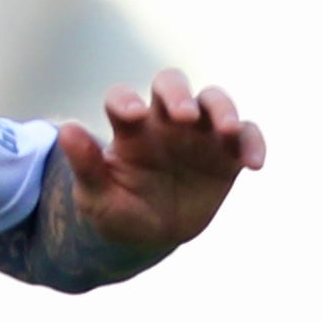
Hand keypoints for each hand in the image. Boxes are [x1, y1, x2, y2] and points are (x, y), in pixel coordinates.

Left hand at [71, 68, 267, 254]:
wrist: (151, 236)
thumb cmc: (118, 212)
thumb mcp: (97, 198)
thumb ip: (85, 165)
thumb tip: (66, 129)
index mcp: (129, 129)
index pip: (123, 100)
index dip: (125, 101)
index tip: (131, 116)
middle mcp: (164, 122)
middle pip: (172, 85)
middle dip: (178, 94)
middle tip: (185, 117)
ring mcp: (198, 134)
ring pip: (214, 101)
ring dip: (223, 110)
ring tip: (228, 131)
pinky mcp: (226, 154)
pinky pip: (246, 136)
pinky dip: (253, 142)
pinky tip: (255, 164)